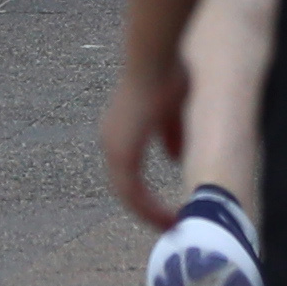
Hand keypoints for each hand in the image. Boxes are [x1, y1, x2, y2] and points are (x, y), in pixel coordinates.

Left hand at [102, 55, 188, 226]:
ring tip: (174, 227)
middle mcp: (112, 143)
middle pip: (126, 190)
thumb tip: (174, 157)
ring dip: (150, 215)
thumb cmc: (164, 74)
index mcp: (121, 133)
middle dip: (149, 210)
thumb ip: (171, 135)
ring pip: (128, 196)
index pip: (129, 176)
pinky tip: (170, 219)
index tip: (169, 210)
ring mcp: (114, 148)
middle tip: (171, 225)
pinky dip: (150, 209)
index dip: (147, 196)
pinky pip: (133, 194)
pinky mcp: (122, 153)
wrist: (154, 58)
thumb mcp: (171, 110)